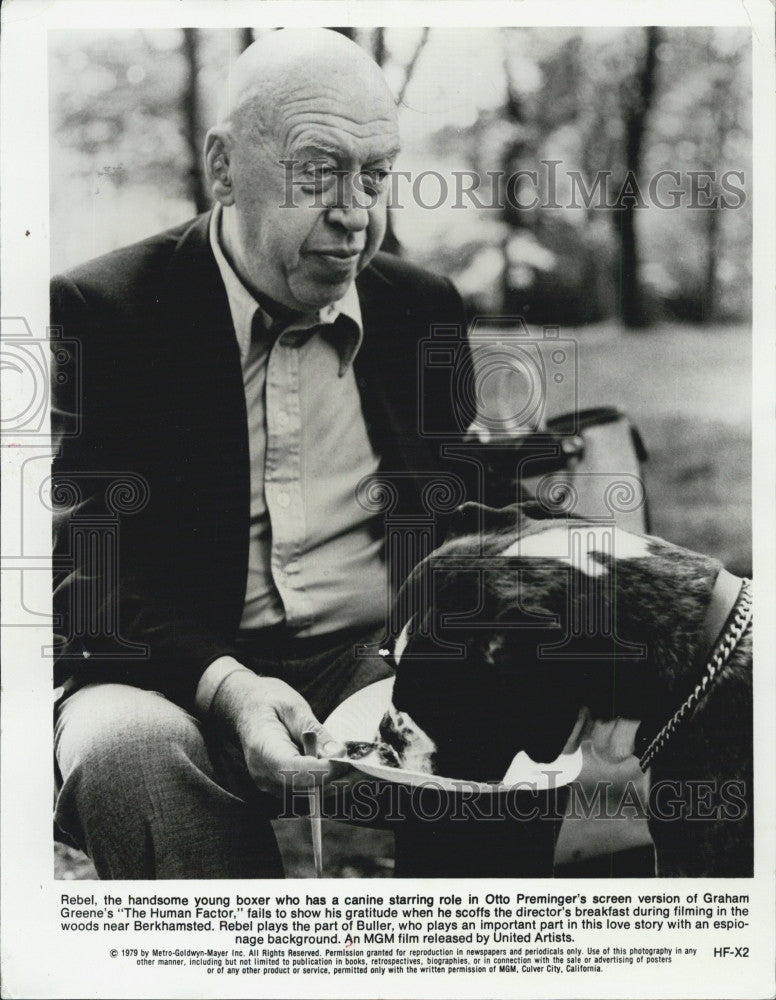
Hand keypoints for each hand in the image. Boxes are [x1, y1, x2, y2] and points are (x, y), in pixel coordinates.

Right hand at [212, 671, 345, 795]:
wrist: (244, 707)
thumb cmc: (267, 700)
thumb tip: (337, 754)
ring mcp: (269, 784)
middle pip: (305, 787)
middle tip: (363, 762)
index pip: (294, 771)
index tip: (347, 759)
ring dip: (335, 780)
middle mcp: (263, 774)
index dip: (323, 770)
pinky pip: (306, 789)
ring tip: (356, 762)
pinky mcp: (279, 786)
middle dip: (337, 776)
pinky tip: (339, 765)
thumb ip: (315, 731)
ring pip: (309, 793)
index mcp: (263, 749)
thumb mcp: (293, 706)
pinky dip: (326, 779)